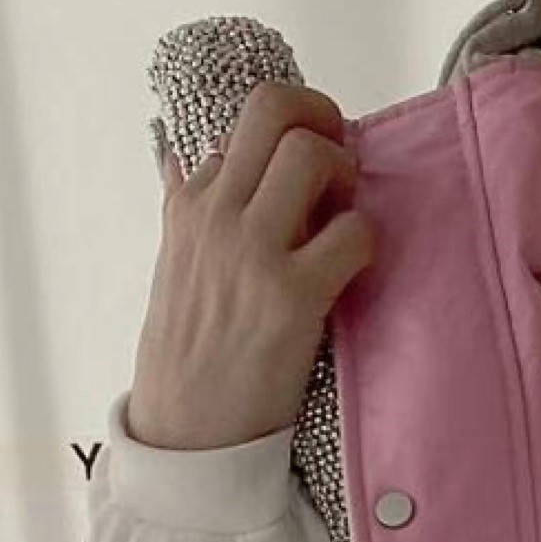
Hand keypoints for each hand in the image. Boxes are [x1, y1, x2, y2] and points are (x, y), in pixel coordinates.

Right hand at [128, 79, 375, 453]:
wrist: (186, 431)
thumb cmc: (189, 355)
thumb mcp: (174, 267)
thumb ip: (183, 208)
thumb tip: (178, 159)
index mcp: (188, 204)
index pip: (246, 124)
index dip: (291, 133)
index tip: (312, 168)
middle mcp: (215, 214)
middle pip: (275, 109)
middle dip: (325, 120)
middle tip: (343, 167)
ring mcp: (251, 251)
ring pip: (312, 154)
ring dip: (347, 174)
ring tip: (344, 218)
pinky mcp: (291, 296)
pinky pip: (352, 232)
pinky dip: (366, 241)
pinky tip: (354, 269)